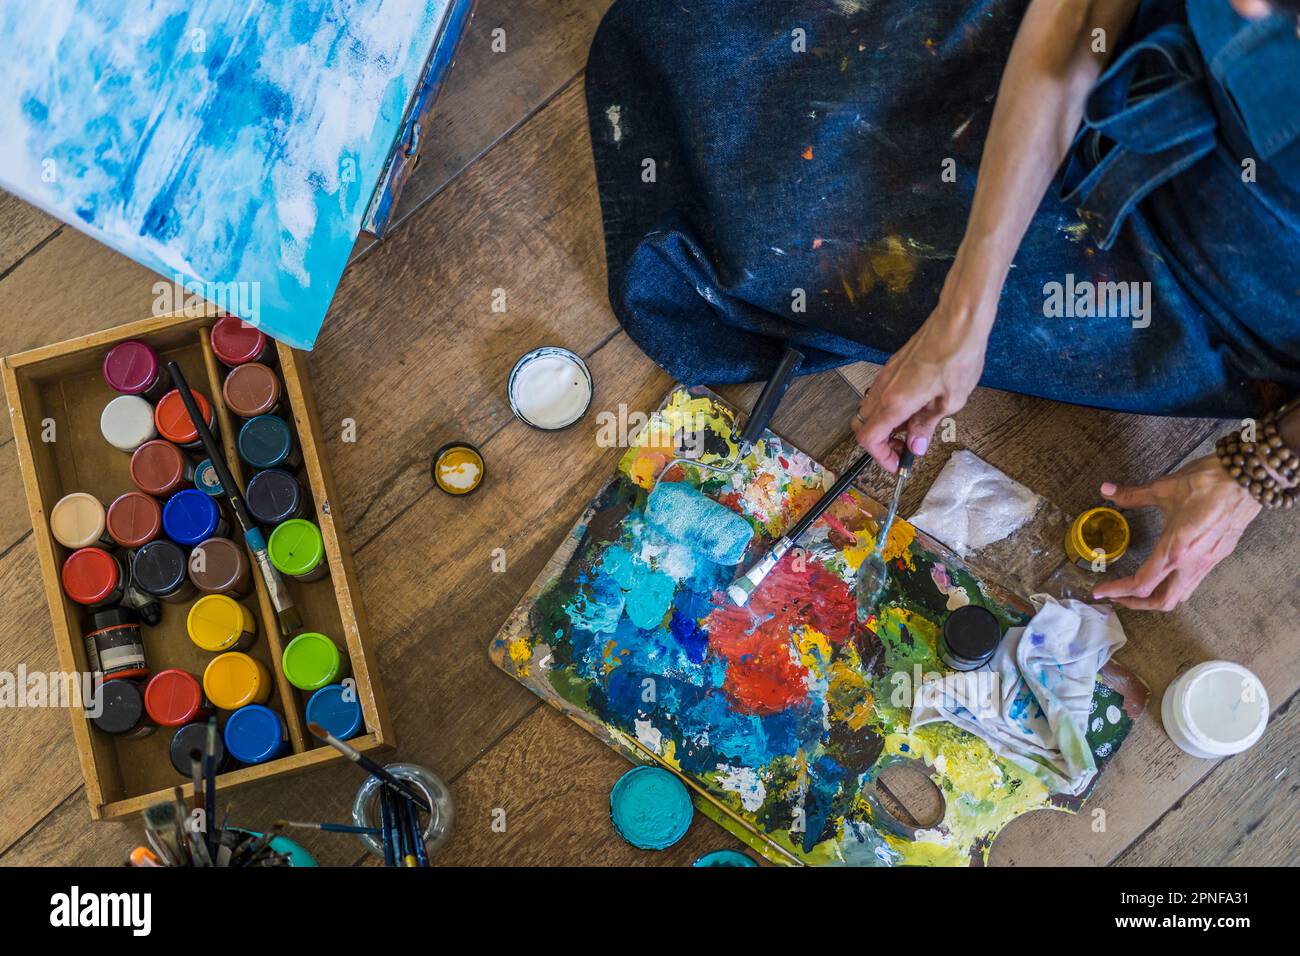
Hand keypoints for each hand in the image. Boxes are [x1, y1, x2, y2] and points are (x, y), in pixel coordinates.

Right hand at [850, 307, 987, 471]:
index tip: (899, 463)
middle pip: (864, 426)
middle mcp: (884, 389)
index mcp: (895, 402)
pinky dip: (890, 408)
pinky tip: (916, 406)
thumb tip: (916, 445)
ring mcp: (886, 376)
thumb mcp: (950, 401)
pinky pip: (881, 394)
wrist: (958, 321)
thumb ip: (927, 425)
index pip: (870, 439)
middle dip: (882, 443)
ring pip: (870, 409)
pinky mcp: (893, 366)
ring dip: (886, 425)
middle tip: (905, 447)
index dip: (882, 457)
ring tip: (914, 427)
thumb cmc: (958, 357)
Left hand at [1092, 456, 1261, 611]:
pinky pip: (1195, 580)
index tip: (1101, 592)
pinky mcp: (1219, 555)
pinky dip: (1176, 585)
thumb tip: (1107, 490)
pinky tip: (1167, 572)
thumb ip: (1132, 495)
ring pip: (1182, 594)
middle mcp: (1192, 563)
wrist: (1247, 479)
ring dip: (1158, 598)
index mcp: (1175, 550)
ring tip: (1139, 590)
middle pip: (1164, 601)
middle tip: (1118, 597)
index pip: (1142, 583)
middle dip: (1138, 604)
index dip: (1118, 591)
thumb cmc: (1207, 483)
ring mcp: (1208, 562)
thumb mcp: (1163, 489)